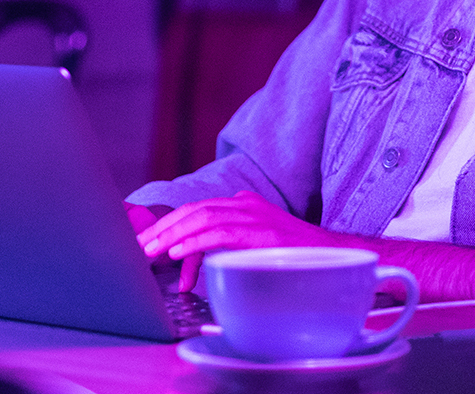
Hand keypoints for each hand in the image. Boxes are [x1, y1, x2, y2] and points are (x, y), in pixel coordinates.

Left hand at [137, 191, 358, 289]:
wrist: (334, 256)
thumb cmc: (292, 259)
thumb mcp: (250, 250)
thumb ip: (218, 253)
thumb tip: (185, 271)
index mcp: (242, 205)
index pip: (196, 210)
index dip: (169, 225)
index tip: (147, 241)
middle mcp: (245, 204)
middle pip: (193, 210)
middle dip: (163, 228)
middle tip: (140, 246)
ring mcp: (254, 215)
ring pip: (202, 218)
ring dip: (172, 235)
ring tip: (151, 252)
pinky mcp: (261, 232)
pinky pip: (220, 233)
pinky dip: (195, 242)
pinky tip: (177, 253)